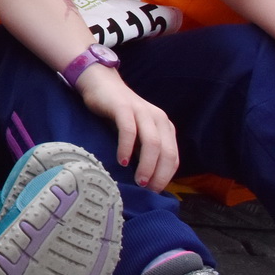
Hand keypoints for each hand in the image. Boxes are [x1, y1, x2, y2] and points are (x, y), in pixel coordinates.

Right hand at [73, 65, 179, 189]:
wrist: (100, 82)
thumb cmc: (117, 112)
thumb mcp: (138, 131)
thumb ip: (144, 148)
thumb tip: (146, 178)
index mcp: (165, 126)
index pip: (173, 157)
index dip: (166, 176)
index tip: (154, 191)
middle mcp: (158, 118)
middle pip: (166, 152)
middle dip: (159, 174)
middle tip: (147, 190)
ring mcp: (141, 112)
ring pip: (152, 143)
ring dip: (147, 165)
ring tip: (138, 181)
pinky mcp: (123, 108)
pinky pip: (129, 130)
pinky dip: (126, 148)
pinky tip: (121, 161)